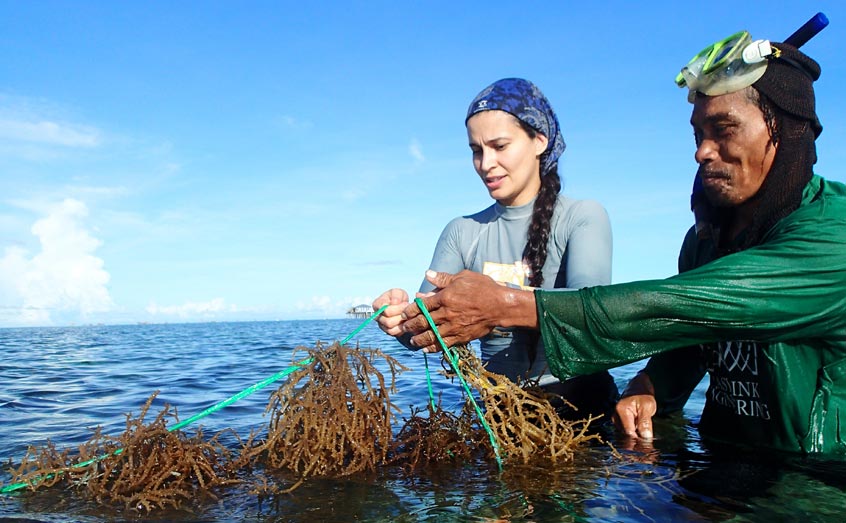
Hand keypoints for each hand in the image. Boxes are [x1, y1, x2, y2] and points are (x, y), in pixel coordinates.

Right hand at [372, 288, 408, 336]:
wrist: (402, 305)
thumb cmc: (398, 298)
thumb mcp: (398, 292)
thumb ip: (396, 295)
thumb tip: (394, 303)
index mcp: (377, 305)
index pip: (385, 310)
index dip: (397, 307)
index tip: (405, 303)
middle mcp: (377, 316)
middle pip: (388, 321)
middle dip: (401, 316)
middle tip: (408, 311)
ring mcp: (382, 325)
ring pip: (390, 329)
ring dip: (402, 323)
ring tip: (407, 316)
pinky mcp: (388, 331)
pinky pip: (394, 334)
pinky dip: (402, 328)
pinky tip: (406, 322)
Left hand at [400, 270, 536, 351]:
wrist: (500, 306)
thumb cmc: (483, 288)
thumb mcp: (463, 277)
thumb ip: (443, 278)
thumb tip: (427, 274)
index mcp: (445, 297)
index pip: (422, 305)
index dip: (410, 310)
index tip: (404, 314)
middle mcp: (446, 313)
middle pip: (423, 321)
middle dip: (410, 326)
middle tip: (403, 328)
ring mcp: (453, 327)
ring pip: (430, 335)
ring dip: (418, 339)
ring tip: (412, 341)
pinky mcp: (461, 337)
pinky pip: (443, 344)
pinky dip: (433, 347)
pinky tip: (426, 349)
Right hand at [613, 371, 656, 439]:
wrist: (638, 387)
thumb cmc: (643, 395)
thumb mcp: (647, 406)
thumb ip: (645, 422)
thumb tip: (645, 437)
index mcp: (621, 410)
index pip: (628, 432)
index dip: (638, 440)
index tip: (647, 445)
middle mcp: (615, 416)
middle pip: (626, 434)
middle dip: (637, 440)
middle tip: (648, 444)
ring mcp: (616, 419)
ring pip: (626, 434)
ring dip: (636, 437)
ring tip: (646, 437)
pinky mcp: (619, 421)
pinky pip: (626, 431)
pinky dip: (634, 433)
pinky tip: (641, 433)